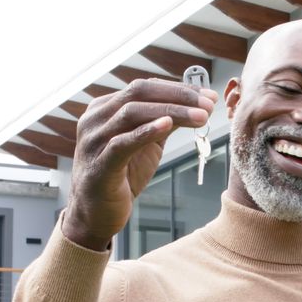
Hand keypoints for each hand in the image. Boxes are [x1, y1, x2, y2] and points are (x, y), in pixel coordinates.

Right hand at [63, 79, 217, 249]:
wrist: (96, 214)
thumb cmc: (122, 176)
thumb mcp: (146, 144)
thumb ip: (163, 122)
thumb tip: (195, 104)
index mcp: (105, 108)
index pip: (145, 87)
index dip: (178, 88)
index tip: (208, 95)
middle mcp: (96, 118)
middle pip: (139, 93)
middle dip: (178, 95)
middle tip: (208, 103)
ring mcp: (94, 140)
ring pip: (132, 113)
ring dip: (171, 111)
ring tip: (200, 116)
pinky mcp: (99, 164)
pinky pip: (122, 143)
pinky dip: (146, 132)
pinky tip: (167, 125)